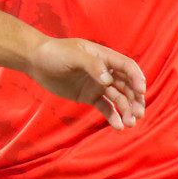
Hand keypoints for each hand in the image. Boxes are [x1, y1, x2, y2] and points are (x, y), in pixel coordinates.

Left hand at [25, 37, 146, 129]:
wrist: (36, 61)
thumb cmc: (56, 53)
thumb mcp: (74, 55)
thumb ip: (92, 66)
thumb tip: (108, 80)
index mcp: (104, 57)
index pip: (127, 67)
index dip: (137, 78)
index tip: (141, 92)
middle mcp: (105, 71)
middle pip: (127, 85)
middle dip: (135, 99)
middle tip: (138, 114)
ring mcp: (98, 84)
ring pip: (119, 98)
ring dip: (127, 110)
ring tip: (130, 123)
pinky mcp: (89, 96)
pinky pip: (105, 107)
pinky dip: (113, 116)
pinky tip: (117, 126)